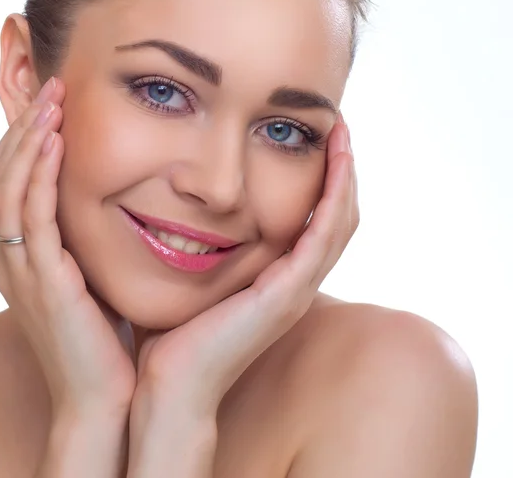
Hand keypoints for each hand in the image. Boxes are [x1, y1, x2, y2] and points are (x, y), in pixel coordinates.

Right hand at [0, 77, 136, 418]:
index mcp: (24, 254)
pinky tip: (55, 142)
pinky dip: (38, 173)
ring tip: (52, 100)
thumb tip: (120, 206)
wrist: (101, 395)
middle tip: (51, 88)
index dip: (26, 141)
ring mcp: (19, 268)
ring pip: (7, 186)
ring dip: (28, 139)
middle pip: (0, 174)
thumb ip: (89, 242)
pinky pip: (30, 214)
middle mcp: (12, 256)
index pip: (12, 182)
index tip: (54, 104)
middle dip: (23, 128)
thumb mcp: (92, 277)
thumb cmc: (105, 336)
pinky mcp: (40, 279)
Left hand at [133, 115, 357, 416]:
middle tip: (338, 126)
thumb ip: (197, 241)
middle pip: (338, 216)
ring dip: (345, 174)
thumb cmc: (171, 331)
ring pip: (340, 221)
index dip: (323, 178)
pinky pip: (324, 235)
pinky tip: (336, 161)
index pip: (315, 218)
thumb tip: (176, 202)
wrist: (167, 385)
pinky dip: (334, 196)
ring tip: (341, 132)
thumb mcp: (191, 273)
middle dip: (341, 169)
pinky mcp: (288, 293)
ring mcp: (297, 288)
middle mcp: (296, 280)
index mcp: (278, 276)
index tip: (316, 135)